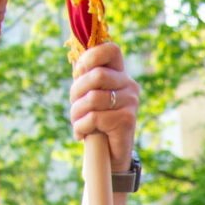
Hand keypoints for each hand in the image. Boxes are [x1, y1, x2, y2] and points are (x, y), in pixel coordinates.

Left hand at [69, 42, 139, 168]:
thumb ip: (86, 77)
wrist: (111, 155)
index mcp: (120, 74)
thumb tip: (75, 59)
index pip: (111, 49)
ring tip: (76, 122)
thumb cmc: (97, 122)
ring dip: (76, 113)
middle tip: (73, 105)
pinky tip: (81, 134)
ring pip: (92, 98)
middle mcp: (129, 85)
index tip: (80, 71)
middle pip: (96, 75)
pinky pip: (95, 117)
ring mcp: (130, 103)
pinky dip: (81, 127)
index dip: (91, 56)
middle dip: (76, 91)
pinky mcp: (127, 120)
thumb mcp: (90, 96)